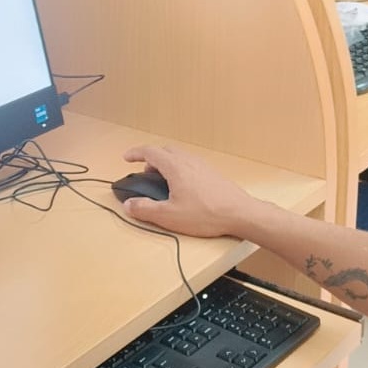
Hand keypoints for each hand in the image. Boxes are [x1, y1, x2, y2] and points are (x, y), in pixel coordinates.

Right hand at [120, 145, 260, 238]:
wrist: (240, 213)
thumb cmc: (205, 214)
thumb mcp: (169, 216)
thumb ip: (145, 209)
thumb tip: (128, 205)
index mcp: (175, 167)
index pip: (150, 152)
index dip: (136, 153)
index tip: (126, 158)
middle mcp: (188, 161)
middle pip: (165, 150)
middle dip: (151, 159)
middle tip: (145, 174)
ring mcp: (202, 165)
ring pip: (179, 156)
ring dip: (166, 164)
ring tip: (162, 183)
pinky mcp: (212, 173)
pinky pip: (190, 164)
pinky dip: (179, 169)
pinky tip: (182, 188)